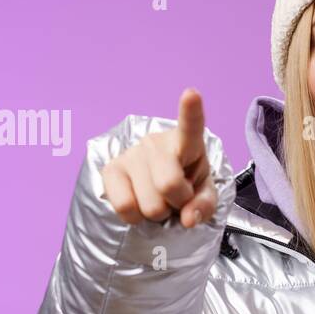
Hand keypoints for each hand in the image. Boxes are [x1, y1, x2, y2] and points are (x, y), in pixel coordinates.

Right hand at [100, 87, 217, 228]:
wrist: (158, 188)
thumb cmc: (185, 184)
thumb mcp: (204, 194)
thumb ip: (204, 206)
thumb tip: (187, 219)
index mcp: (187, 143)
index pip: (190, 127)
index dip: (191, 112)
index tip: (191, 94)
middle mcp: (155, 143)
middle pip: (169, 186)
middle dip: (177, 204)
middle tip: (176, 199)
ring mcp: (131, 154)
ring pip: (149, 204)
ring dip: (158, 213)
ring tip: (159, 200)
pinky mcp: (110, 170)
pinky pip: (124, 207)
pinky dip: (136, 217)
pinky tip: (140, 204)